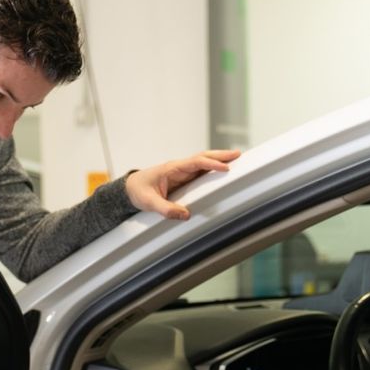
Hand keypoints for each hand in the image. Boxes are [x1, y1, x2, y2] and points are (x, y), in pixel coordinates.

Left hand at [124, 149, 239, 219]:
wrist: (130, 188)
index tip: (225, 169)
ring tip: (236, 159)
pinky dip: (213, 169)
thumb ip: (166, 209)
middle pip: (203, 157)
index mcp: (172, 168)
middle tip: (238, 154)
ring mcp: (182, 172)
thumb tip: (186, 215)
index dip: (211, 164)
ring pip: (204, 162)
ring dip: (219, 160)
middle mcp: (179, 167)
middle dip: (220, 155)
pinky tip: (223, 170)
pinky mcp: (183, 178)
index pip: (195, 162)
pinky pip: (201, 171)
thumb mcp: (149, 202)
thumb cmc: (138, 192)